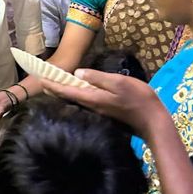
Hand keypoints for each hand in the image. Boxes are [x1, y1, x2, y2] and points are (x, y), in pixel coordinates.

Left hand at [42, 69, 165, 137]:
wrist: (152, 120)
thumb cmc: (137, 98)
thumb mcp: (118, 82)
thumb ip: (97, 77)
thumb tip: (77, 73)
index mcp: (92, 98)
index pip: (66, 91)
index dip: (52, 84)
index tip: (40, 78)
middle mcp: (91, 106)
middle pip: (68, 97)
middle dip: (55, 88)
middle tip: (43, 80)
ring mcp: (98, 111)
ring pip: (76, 100)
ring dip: (64, 92)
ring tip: (55, 83)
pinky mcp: (105, 112)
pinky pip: (85, 102)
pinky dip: (76, 94)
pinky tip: (77, 90)